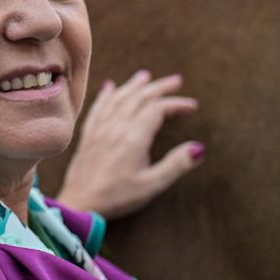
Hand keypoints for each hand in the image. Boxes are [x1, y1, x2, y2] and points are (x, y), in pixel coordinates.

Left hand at [56, 70, 203, 218]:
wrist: (79, 203)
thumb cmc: (117, 197)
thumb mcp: (152, 184)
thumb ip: (176, 165)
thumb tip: (199, 148)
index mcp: (133, 138)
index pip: (157, 109)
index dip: (176, 104)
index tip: (192, 106)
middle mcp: (115, 128)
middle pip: (138, 98)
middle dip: (158, 87)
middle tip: (176, 81)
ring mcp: (99, 130)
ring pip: (117, 99)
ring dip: (133, 86)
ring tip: (145, 77)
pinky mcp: (88, 136)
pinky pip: (98, 108)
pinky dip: (106, 95)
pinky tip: (109, 88)